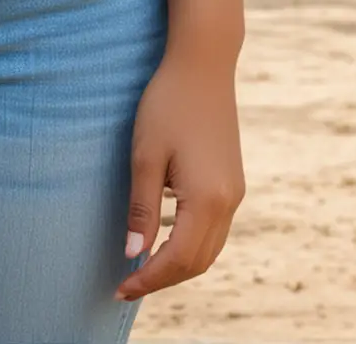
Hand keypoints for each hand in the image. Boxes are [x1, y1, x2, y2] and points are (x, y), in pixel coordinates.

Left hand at [114, 41, 245, 304]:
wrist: (203, 64)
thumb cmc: (168, 104)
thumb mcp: (145, 155)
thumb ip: (142, 209)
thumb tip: (133, 255)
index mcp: (207, 200)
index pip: (177, 260)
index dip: (149, 279)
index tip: (119, 289)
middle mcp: (229, 203)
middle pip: (198, 262)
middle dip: (164, 278)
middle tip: (127, 283)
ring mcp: (235, 193)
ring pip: (210, 249)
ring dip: (179, 264)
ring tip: (143, 266)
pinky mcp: (233, 181)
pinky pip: (215, 229)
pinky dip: (191, 244)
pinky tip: (164, 236)